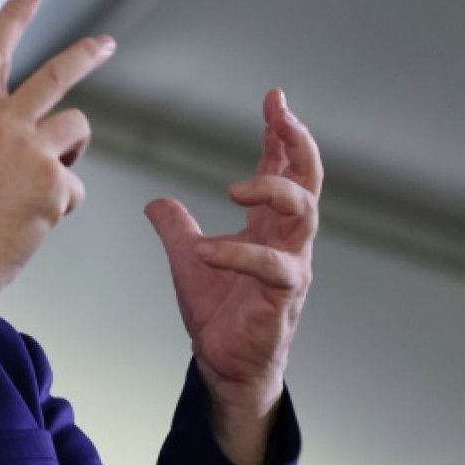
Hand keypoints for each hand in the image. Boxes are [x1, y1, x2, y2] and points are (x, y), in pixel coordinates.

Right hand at [0, 0, 114, 362]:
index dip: (13, 17)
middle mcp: (6, 125)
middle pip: (57, 75)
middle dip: (87, 54)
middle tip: (105, 44)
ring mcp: (34, 153)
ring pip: (75, 131)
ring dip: (69, 151)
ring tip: (43, 178)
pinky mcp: (56, 185)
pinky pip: (75, 185)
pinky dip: (61, 202)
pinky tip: (33, 219)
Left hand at [144, 90, 321, 464]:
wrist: (224, 364)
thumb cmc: (219, 312)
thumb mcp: (187, 258)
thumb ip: (176, 227)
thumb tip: (156, 202)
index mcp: (269, 226)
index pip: (285, 168)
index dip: (281, 134)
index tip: (274, 99)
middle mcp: (288, 240)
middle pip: (308, 180)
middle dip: (298, 144)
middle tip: (280, 115)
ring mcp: (291, 267)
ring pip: (305, 215)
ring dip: (274, 192)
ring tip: (235, 186)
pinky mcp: (283, 298)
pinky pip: (273, 267)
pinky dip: (240, 254)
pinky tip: (209, 250)